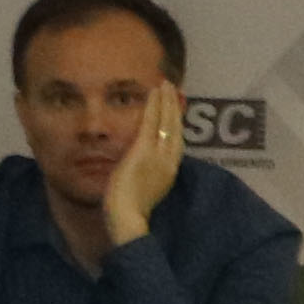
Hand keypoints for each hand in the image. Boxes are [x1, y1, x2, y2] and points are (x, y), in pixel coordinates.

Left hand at [99, 82, 187, 248]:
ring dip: (166, 101)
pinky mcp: (143, 150)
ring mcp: (157, 154)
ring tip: (165, 84)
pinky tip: (154, 92)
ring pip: (166, 121)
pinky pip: (151, 122)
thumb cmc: (129, 212)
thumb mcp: (144, 190)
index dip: (176, 124)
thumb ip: (146, 176)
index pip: (176, 142)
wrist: (127, 219)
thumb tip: (140, 169)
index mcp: (169, 171)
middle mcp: (169, 161)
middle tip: (174, 89)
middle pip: (175, 128)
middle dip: (174, 107)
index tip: (176, 111)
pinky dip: (154, 105)